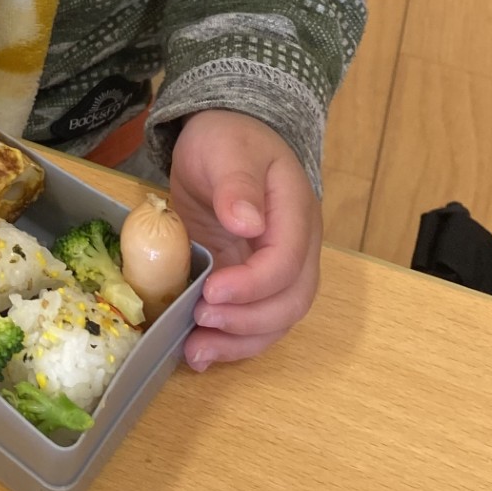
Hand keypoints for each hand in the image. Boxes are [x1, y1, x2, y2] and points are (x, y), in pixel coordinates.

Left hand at [169, 109, 320, 370]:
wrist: (225, 137)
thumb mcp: (227, 150)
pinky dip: (229, 341)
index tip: (212, 291)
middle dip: (247, 323)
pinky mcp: (249, 282)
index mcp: (295, 214)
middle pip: (290, 301)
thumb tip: (248, 224)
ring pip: (275, 320)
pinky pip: (251, 320)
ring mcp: (274, 269)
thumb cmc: (228, 139)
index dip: (254, 285)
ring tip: (195, 353)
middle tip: (201, 322)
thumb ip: (237, 184)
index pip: (287, 262)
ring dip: (238, 342)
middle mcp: (295, 249)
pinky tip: (197, 353)